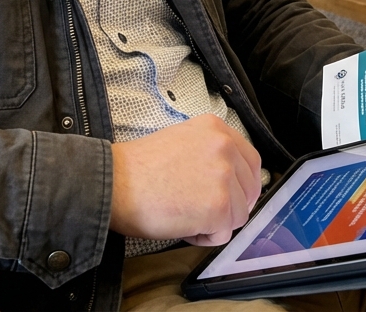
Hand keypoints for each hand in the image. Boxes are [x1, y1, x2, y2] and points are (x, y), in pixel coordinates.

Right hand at [109, 114, 261, 246]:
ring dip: (214, 223)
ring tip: (184, 214)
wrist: (115, 183)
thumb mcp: (182, 142)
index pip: (250, 160)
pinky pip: (223, 235)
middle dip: (229, 206)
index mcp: (216, 128)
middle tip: (201, 210)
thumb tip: (228, 178)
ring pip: (238, 215)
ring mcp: (224, 176)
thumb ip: (209, 153)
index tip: (230, 195)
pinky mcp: (219, 206)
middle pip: (248, 190)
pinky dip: (203, 237)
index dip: (241, 184)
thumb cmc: (138, 169)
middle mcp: (225, 147)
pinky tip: (182, 225)